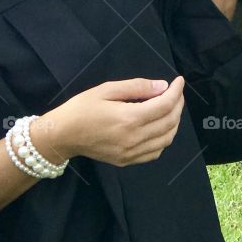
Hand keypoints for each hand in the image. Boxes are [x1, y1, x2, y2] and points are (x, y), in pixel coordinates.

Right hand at [35, 76, 185, 167]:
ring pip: (166, 139)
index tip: (179, 80)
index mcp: (129, 118)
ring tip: (171, 107)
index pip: (164, 105)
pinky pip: (155, 152)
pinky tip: (159, 127)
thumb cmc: (82, 108)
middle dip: (178, 104)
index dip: (176, 91)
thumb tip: (162, 86)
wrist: (62, 135)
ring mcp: (131, 153)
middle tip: (176, 92)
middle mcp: (134, 138)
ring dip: (174, 122)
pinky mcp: (127, 161)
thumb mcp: (107, 89)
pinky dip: (164, 138)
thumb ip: (137, 87)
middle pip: (169, 122)